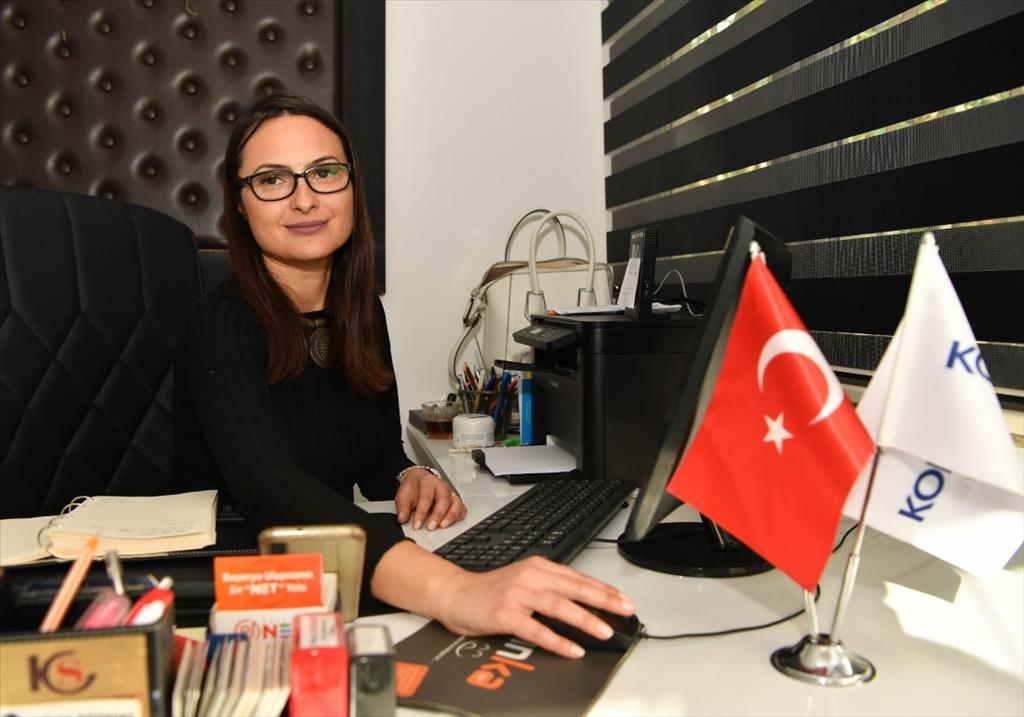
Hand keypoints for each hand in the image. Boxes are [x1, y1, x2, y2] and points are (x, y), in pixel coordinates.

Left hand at [395, 468, 467, 529]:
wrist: (418, 480)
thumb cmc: (413, 488)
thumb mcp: (403, 494)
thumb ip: (402, 507)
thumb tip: (402, 519)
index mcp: (427, 482)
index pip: (426, 497)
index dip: (421, 512)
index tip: (416, 525)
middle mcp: (441, 486)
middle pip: (443, 500)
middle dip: (438, 515)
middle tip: (431, 527)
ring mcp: (449, 493)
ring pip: (456, 503)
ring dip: (451, 516)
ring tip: (443, 526)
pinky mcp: (454, 500)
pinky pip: (461, 508)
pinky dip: (458, 516)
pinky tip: (452, 524)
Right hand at [435, 556, 634, 658]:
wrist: (455, 594)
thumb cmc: (491, 591)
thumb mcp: (524, 581)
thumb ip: (550, 588)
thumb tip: (584, 603)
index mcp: (538, 567)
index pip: (578, 577)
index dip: (603, 589)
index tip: (624, 600)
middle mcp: (530, 577)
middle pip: (574, 588)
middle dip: (603, 600)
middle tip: (625, 611)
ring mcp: (517, 594)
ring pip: (559, 606)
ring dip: (585, 619)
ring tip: (604, 631)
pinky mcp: (505, 614)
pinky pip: (536, 629)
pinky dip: (557, 640)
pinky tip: (572, 648)